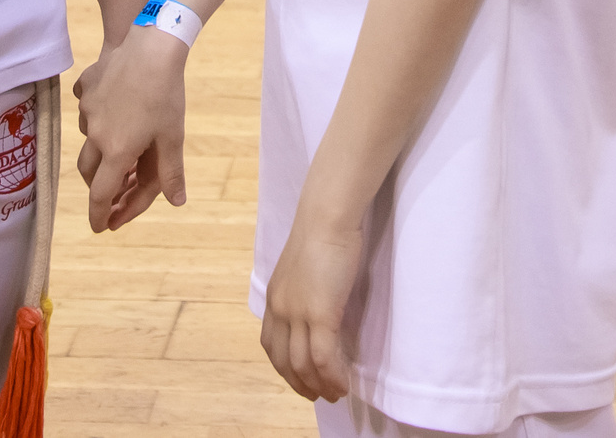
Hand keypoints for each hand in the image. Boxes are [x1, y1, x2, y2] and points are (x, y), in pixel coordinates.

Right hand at [72, 29, 188, 232]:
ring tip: (121, 142)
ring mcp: (87, 108)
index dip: (99, 214)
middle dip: (99, 184)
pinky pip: (86, 108)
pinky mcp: (85, 86)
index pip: (101, 195)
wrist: (151, 46)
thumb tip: (177, 201)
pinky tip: (113, 109)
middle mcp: (95, 133)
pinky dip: (98, 116)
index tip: (100, 227)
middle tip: (114, 187)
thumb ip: (170, 173)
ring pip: (88, 137)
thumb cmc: (166, 95)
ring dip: (100, 148)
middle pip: (89, 171)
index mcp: (116, 151)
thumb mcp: (172, 138)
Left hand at [260, 211, 362, 401]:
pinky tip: (344, 384)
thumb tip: (318, 311)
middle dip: (300, 384)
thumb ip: (304, 292)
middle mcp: (280, 309)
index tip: (300, 379)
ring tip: (335, 395)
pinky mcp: (321, 313)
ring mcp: (298, 312)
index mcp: (274, 298)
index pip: (271, 344)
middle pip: (283, 360)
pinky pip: (323, 357)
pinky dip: (333, 376)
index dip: (284, 367)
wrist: (327, 218)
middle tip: (318, 396)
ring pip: (303, 364)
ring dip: (319, 385)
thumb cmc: (322, 234)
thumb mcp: (303, 269)